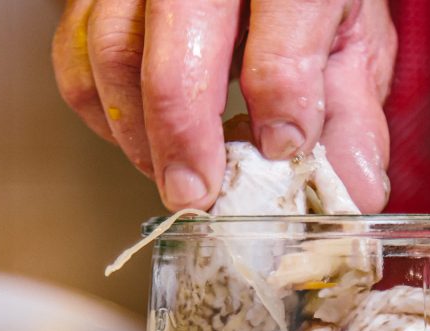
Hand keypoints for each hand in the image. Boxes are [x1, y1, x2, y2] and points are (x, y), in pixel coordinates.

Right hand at [52, 0, 396, 211]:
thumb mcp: (350, 37)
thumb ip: (350, 112)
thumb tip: (352, 191)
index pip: (280, 44)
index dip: (282, 107)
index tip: (283, 151)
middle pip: (177, 50)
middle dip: (183, 136)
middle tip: (194, 194)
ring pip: (111, 51)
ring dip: (135, 130)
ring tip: (169, 171)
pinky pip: (76, 50)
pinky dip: (99, 106)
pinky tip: (137, 134)